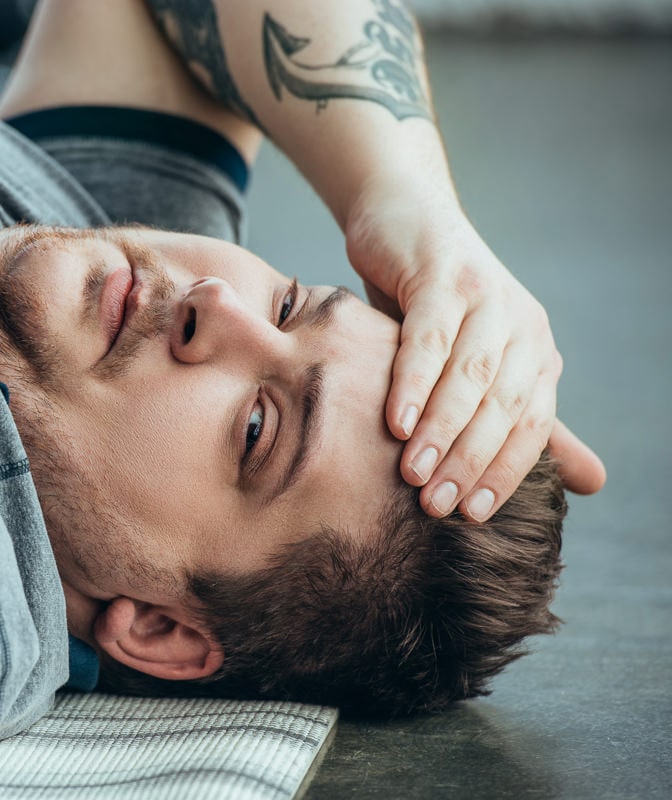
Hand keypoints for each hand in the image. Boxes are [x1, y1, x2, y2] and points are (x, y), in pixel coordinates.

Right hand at [346, 190, 605, 520]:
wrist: (403, 217)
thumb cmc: (433, 300)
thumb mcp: (475, 360)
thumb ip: (524, 420)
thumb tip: (593, 484)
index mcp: (536, 352)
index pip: (532, 426)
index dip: (505, 473)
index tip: (471, 515)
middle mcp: (521, 324)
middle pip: (501, 407)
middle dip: (470, 462)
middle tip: (435, 506)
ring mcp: (485, 295)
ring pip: (469, 377)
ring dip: (443, 431)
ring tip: (414, 474)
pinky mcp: (443, 274)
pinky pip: (429, 338)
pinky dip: (414, 383)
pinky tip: (397, 422)